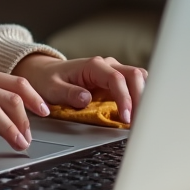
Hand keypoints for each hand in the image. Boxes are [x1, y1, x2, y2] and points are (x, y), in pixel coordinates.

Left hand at [11, 54, 147, 124]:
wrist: (45, 73)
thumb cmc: (48, 79)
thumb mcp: (52, 88)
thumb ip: (68, 93)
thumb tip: (86, 99)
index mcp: (93, 66)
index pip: (116, 79)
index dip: (124, 98)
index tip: (126, 118)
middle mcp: (107, 66)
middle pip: (135, 75)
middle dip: (141, 98)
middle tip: (140, 123)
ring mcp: (114, 72)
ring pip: (139, 79)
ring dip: (144, 98)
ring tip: (142, 120)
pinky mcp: (116, 82)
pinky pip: (135, 86)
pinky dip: (140, 98)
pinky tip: (140, 114)